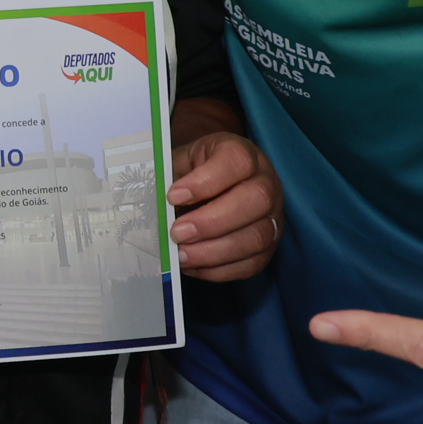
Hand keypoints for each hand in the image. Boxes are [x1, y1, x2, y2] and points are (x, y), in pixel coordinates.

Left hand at [167, 130, 281, 280]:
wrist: (210, 184)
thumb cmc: (193, 172)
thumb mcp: (180, 162)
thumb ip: (168, 178)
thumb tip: (149, 204)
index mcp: (243, 154)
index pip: (237, 161)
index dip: (205, 181)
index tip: (173, 196)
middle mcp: (266, 183)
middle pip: (256, 200)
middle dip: (212, 222)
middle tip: (177, 233)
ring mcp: (273, 216)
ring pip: (258, 237)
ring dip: (215, 252)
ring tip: (181, 255)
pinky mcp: (269, 246)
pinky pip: (253, 263)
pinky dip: (220, 269)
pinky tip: (193, 266)